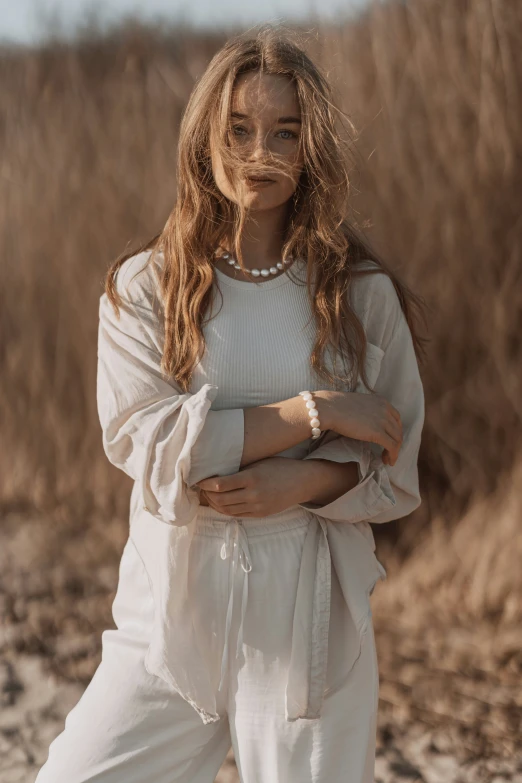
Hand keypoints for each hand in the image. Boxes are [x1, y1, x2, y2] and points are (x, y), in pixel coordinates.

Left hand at [195, 457, 316, 517]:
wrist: (302, 482)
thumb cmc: (280, 467)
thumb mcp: (259, 462)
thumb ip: (240, 469)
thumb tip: (216, 471)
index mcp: (251, 478)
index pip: (220, 484)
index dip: (205, 483)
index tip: (198, 479)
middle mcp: (253, 495)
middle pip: (220, 499)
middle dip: (206, 494)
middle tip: (200, 487)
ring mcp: (257, 507)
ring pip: (226, 510)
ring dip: (213, 503)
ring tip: (207, 495)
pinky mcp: (260, 514)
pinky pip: (236, 515)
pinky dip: (224, 510)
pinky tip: (219, 502)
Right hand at [321, 390, 402, 465]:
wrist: (329, 408)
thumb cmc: (337, 407)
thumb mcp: (359, 405)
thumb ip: (368, 412)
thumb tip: (367, 423)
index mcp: (381, 401)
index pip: (396, 418)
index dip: (395, 431)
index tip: (390, 439)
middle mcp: (385, 409)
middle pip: (398, 430)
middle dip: (395, 442)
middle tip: (389, 452)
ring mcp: (383, 421)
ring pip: (397, 439)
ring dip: (394, 451)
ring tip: (387, 459)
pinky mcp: (378, 433)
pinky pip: (392, 447)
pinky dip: (393, 456)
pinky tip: (388, 462)